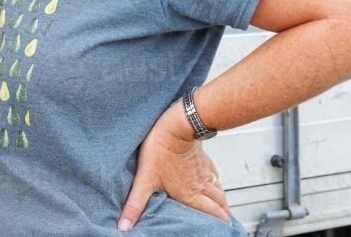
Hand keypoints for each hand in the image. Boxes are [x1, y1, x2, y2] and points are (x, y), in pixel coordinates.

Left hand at [118, 97, 229, 230]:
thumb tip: (124, 225)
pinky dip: (216, 183)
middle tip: (226, 224)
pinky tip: (214, 182)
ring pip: (219, 189)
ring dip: (222, 201)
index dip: (220, 224)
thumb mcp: (145, 179)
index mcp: (189, 194)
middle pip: (219, 204)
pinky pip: (214, 174)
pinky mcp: (202, 158)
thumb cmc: (160, 149)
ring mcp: (203, 171)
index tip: (224, 231)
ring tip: (223, 209)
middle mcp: (201, 185)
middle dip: (223, 216)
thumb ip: (135, 204)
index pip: (211, 214)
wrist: (177, 124)